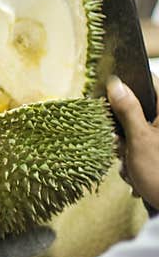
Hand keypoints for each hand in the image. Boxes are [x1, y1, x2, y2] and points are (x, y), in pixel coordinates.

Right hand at [107, 74, 158, 207]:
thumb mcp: (139, 139)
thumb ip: (127, 109)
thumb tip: (115, 84)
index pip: (150, 81)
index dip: (127, 84)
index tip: (107, 94)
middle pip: (141, 108)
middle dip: (124, 128)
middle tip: (120, 144)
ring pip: (140, 130)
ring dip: (128, 148)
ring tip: (131, 166)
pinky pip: (145, 147)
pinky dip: (136, 160)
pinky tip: (137, 175)